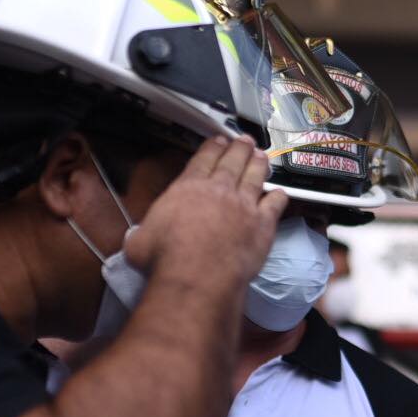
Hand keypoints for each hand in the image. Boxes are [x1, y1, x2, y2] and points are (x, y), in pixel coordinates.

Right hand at [126, 136, 286, 295]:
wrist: (197, 275)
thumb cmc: (165, 259)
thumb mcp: (139, 241)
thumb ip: (142, 232)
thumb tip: (137, 238)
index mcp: (187, 189)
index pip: (202, 160)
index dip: (212, 148)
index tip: (218, 141)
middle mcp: (218, 191)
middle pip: (232, 162)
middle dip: (239, 149)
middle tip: (244, 141)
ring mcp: (243, 205)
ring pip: (255, 177)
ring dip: (258, 165)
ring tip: (261, 157)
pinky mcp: (262, 225)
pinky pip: (274, 204)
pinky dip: (278, 197)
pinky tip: (280, 193)